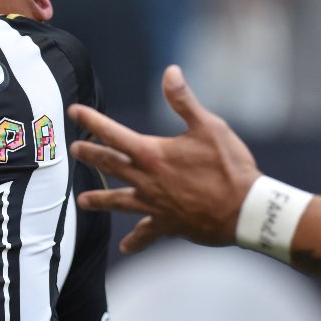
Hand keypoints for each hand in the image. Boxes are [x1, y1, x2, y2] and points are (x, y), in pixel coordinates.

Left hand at [68, 65, 261, 253]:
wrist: (247, 211)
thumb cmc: (230, 167)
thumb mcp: (209, 127)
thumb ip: (184, 100)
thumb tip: (170, 72)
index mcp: (152, 154)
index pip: (112, 133)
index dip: (91, 120)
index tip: (73, 111)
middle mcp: (146, 180)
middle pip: (109, 165)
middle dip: (90, 155)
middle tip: (74, 149)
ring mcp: (155, 204)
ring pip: (119, 202)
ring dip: (99, 201)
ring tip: (82, 202)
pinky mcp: (168, 224)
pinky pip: (147, 233)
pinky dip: (136, 241)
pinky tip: (125, 248)